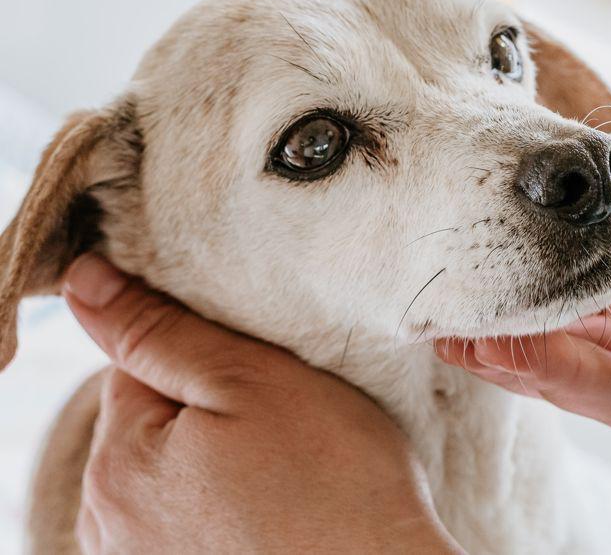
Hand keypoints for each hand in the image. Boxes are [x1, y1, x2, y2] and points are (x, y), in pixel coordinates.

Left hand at [63, 254, 460, 553]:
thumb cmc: (334, 481)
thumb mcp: (250, 380)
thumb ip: (160, 331)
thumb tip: (85, 280)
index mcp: (117, 462)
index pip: (138, 365)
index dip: (208, 355)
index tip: (264, 373)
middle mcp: (109, 522)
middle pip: (151, 420)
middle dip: (210, 407)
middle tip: (284, 422)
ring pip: (172, 467)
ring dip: (218, 456)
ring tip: (285, 469)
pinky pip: (189, 511)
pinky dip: (227, 501)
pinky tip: (275, 506)